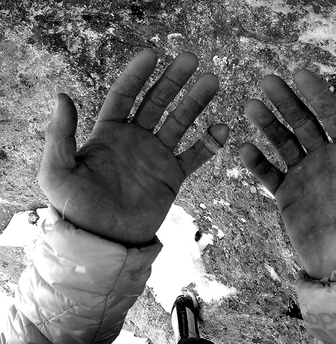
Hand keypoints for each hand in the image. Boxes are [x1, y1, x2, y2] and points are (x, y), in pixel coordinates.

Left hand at [38, 50, 228, 246]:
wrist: (105, 241)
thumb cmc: (77, 209)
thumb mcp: (57, 172)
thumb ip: (59, 135)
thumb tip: (63, 96)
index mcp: (108, 134)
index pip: (124, 96)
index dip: (136, 75)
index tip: (152, 54)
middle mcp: (135, 140)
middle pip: (157, 102)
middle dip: (173, 80)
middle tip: (190, 59)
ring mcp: (156, 157)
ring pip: (179, 123)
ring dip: (195, 102)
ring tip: (211, 82)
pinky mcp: (173, 177)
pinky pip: (195, 156)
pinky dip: (208, 143)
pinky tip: (221, 128)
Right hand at [240, 71, 335, 278]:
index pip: (332, 113)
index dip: (316, 93)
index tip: (298, 74)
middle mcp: (324, 160)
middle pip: (302, 122)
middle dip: (285, 101)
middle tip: (267, 81)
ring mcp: (303, 177)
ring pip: (282, 143)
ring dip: (267, 124)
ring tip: (250, 107)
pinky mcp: (287, 197)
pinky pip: (268, 174)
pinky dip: (256, 162)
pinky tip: (244, 148)